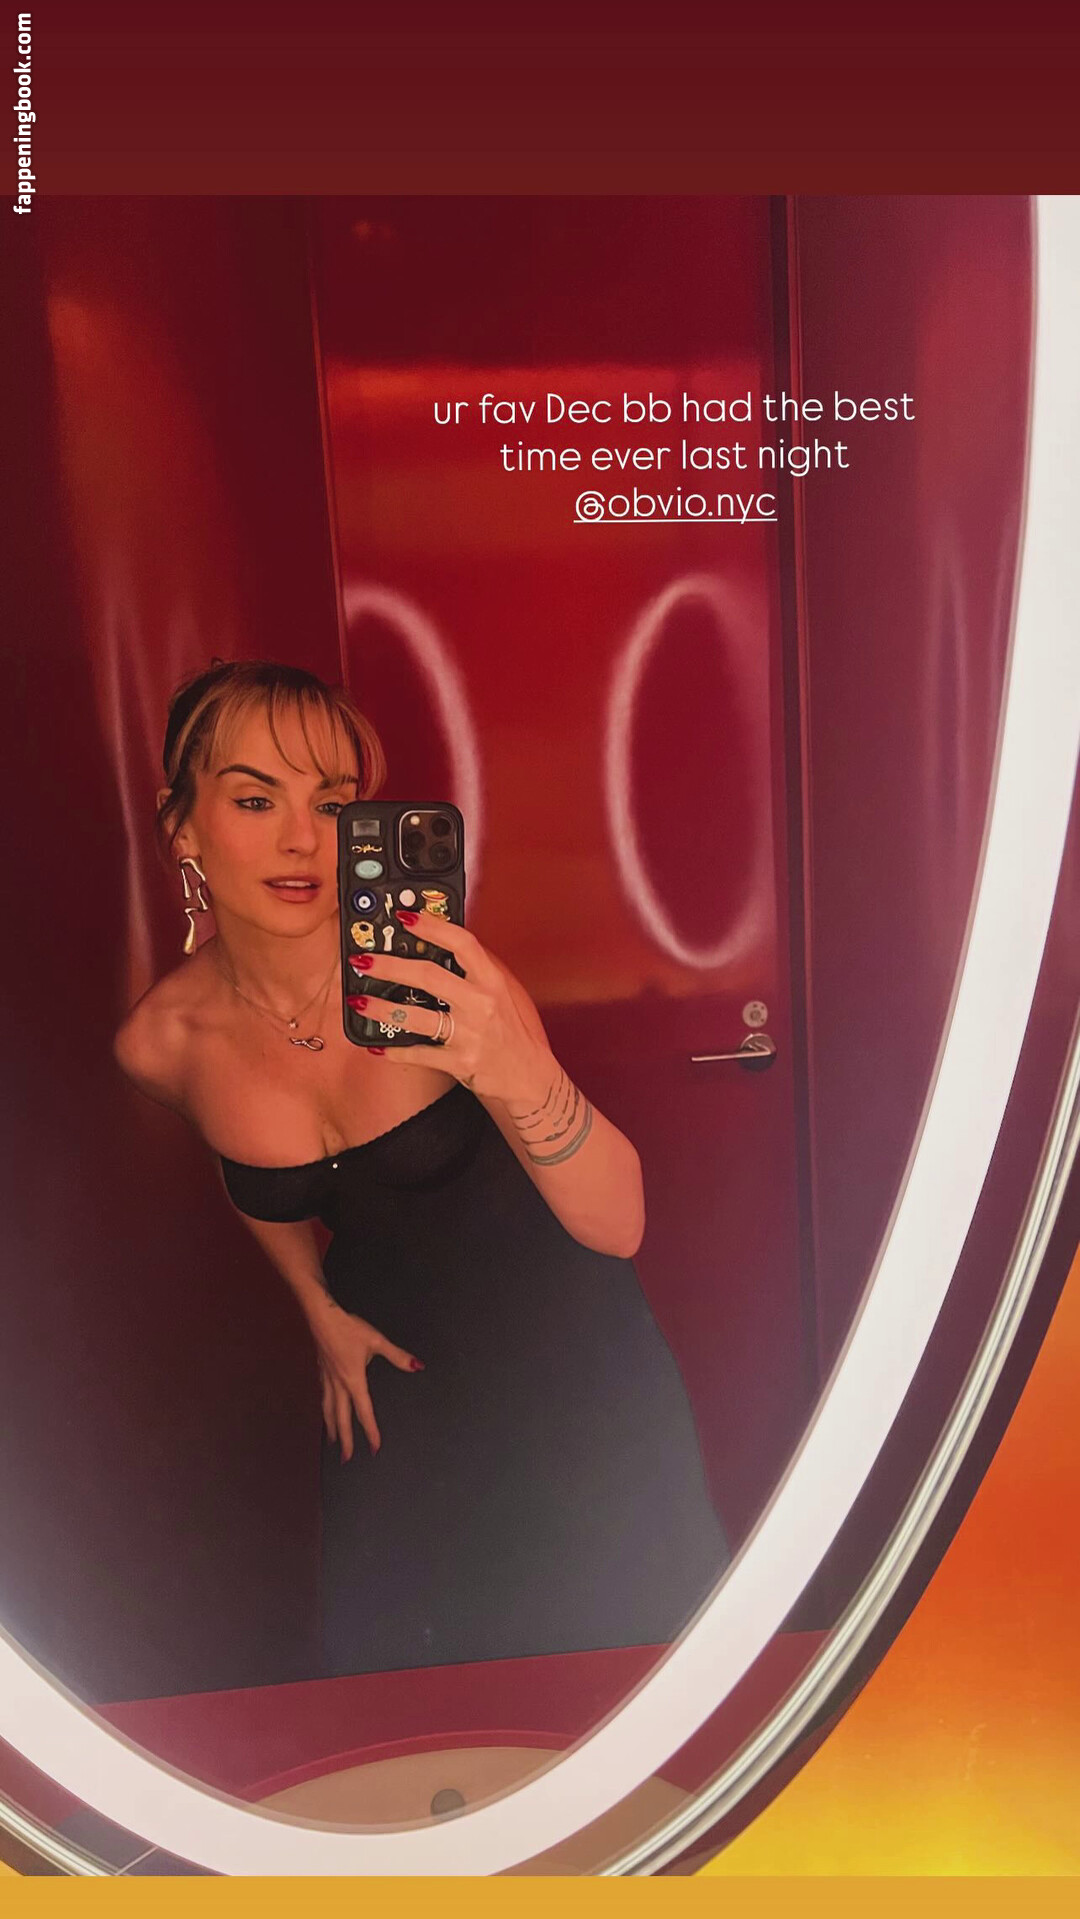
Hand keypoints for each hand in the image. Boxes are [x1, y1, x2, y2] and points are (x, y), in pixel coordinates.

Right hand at [312, 1300, 423, 1461]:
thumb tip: (417, 1366)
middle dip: (346, 1440)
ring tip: (333, 1441)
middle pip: (342, 1419)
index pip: (365, 1412)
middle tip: (347, 1459)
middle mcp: (339, 1385)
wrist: (322, 1316)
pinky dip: (325, 1410)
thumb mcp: (376, 1341)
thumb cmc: (349, 1328)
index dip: (371, 1432)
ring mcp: (327, 1379)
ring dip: (332, 1428)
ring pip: (329, 1411)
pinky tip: (326, 1410)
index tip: (374, 1448)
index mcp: (354, 1381)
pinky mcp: (321, 1372)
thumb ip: (397, 1356)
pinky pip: (323, 1398)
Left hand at [345, 909, 555, 1107]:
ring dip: (381, 1008)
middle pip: (428, 976)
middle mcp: (481, 1004)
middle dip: (389, 966)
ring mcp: (470, 1034)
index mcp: (493, 981)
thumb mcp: (506, 992)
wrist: (531, 1078)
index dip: (432, 927)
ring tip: (358, 1001)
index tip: (405, 918)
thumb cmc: (516, 1031)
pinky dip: (395, 1051)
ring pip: (416, 1017)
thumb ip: (480, 970)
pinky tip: (378, 1046)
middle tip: (363, 960)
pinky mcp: (460, 1062)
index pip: (462, 943)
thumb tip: (445, 944)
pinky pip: (419, 1054)